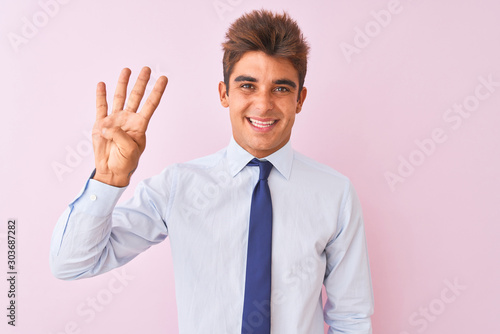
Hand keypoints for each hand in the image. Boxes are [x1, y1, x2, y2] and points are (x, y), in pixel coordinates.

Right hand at [92, 67, 167, 186]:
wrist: (111, 171)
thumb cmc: (125, 162)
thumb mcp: (129, 149)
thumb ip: (120, 135)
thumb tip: (108, 125)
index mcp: (139, 125)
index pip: (150, 104)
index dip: (157, 91)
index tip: (164, 78)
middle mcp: (128, 119)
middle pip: (136, 96)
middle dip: (141, 82)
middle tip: (147, 69)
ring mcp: (115, 120)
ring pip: (119, 97)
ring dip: (122, 83)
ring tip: (126, 70)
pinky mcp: (101, 124)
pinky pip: (101, 107)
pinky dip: (101, 95)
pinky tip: (102, 84)